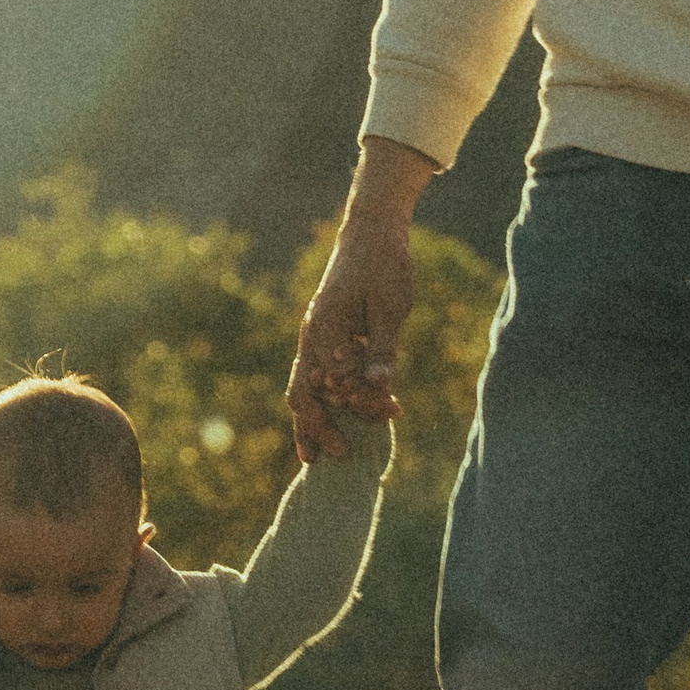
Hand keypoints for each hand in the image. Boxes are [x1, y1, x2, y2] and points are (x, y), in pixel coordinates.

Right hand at [287, 140, 434, 460]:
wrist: (372, 228)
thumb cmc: (383, 263)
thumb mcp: (389, 307)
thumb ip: (381, 350)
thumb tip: (378, 389)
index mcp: (323, 330)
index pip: (327, 386)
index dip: (353, 409)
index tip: (387, 417)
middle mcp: (312, 336)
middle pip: (300, 393)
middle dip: (310, 429)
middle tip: (323, 461)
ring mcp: (316, 334)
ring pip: (304, 385)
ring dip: (312, 417)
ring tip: (315, 451)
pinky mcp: (327, 331)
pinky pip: (318, 372)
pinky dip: (325, 396)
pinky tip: (338, 412)